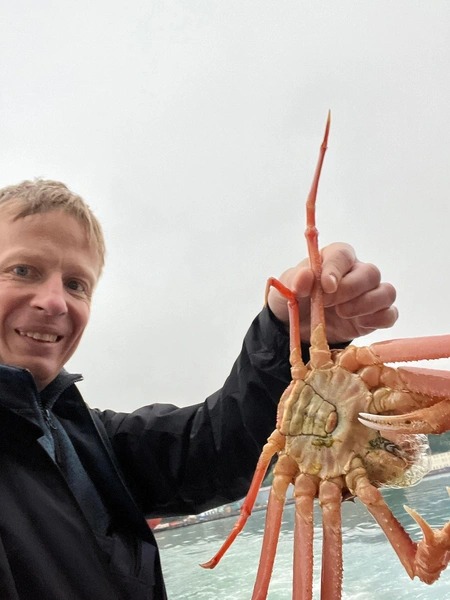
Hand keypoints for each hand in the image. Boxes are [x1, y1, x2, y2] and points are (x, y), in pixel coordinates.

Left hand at [267, 242, 397, 343]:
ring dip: (366, 304)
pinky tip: (359, 324)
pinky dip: (378, 319)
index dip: (336, 269)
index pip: (343, 255)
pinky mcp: (375, 316)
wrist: (297, 326)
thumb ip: (295, 281)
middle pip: (370, 272)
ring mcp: (369, 294)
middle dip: (350, 289)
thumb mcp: (286, 289)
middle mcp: (356, 272)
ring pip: (386, 292)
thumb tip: (305, 276)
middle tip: (328, 304)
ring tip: (343, 313)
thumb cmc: (295, 299)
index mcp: (334, 258)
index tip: (326, 287)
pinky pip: (390, 314)